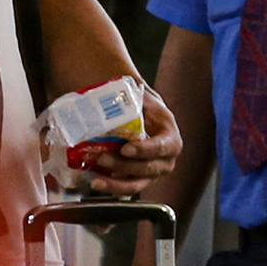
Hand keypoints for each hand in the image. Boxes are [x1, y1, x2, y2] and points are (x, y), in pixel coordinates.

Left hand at [69, 86, 184, 194]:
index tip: (126, 149)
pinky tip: (96, 181)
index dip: (145, 150)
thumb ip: (136, 90)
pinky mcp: (136, 180)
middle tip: (102, 159)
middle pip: (148, 169)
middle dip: (124, 166)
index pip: (163, 147)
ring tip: (96, 180)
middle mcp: (164, 159)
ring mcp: (151, 173)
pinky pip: (125, 188)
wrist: (142, 120)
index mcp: (170, 137)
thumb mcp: (144, 97)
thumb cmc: (144, 108)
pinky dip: (110, 186)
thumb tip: (126, 77)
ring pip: (137, 184)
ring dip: (115, 184)